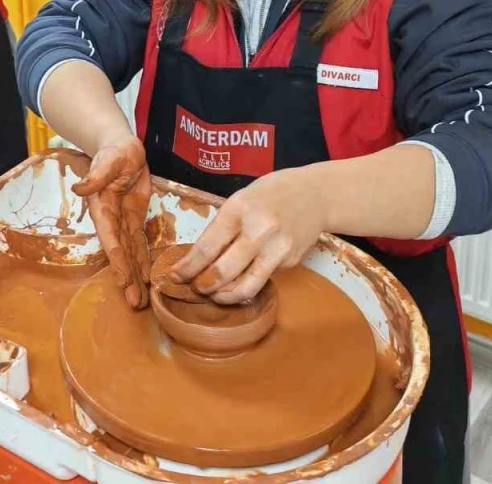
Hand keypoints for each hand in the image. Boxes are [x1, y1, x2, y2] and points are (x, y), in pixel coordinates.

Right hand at [73, 138, 152, 308]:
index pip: (111, 239)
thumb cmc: (114, 152)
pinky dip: (144, 261)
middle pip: (121, 254)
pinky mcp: (135, 220)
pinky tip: (149, 280)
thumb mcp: (109, 160)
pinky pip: (140, 244)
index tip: (124, 281)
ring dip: (136, 277)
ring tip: (142, 302)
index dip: (118, 260)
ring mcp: (124, 222)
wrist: (122, 148)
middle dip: (128, 278)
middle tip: (136, 304)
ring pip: (131, 254)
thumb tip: (80, 188)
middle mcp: (112, 221)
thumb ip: (97, 176)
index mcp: (103, 209)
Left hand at [170, 168, 327, 304]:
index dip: (188, 266)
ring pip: (245, 286)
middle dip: (203, 285)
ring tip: (214, 294)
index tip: (175, 275)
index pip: (207, 246)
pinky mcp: (290, 261)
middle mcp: (260, 229)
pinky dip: (246, 286)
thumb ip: (222, 227)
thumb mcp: (240, 199)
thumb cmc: (271, 194)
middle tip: (194, 288)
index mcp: (240, 208)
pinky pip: (262, 280)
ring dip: (224, 295)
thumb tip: (197, 258)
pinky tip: (238, 284)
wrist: (316, 195)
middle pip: (223, 271)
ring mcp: (278, 247)